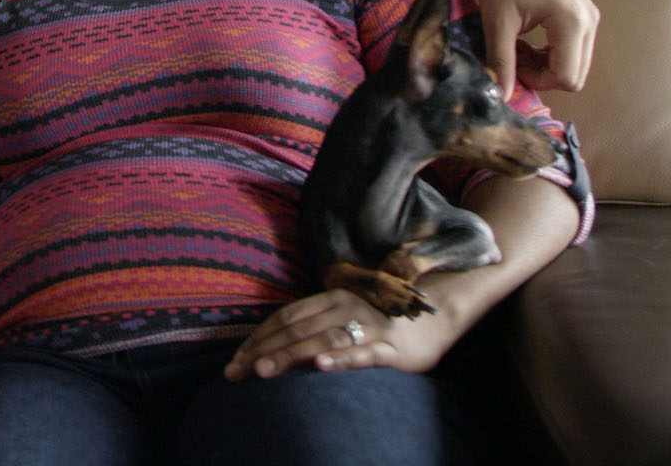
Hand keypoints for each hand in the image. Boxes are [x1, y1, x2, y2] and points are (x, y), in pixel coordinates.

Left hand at [222, 290, 459, 380]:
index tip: (235, 360)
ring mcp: (367, 326)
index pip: (284, 318)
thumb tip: (275, 343)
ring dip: (290, 356)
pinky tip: (320, 367)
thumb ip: (315, 323)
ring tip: (264, 371)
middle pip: (295, 330)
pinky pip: (361, 354)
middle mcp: (344, 308)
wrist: (434, 316)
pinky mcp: (391, 348)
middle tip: (237, 372)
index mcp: (329, 298)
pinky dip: (339, 359)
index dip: (258, 338)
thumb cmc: (381, 319)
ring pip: (321, 341)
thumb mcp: (344, 314)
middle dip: (262, 352)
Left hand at [449, 0, 598, 96]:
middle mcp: (589, 20)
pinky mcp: (582, 15)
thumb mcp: (497, 21)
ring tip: (514, 45)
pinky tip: (525, 40)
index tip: (511, 65)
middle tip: (511, 56)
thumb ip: (501, 61)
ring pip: (574, 64)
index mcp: (572, 21)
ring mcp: (589, 17)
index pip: (567, 77)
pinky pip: (573, 51)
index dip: (537, 82)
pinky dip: (549, 54)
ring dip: (544, 65)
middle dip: (542, 75)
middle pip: (575, 75)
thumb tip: (500, 97)